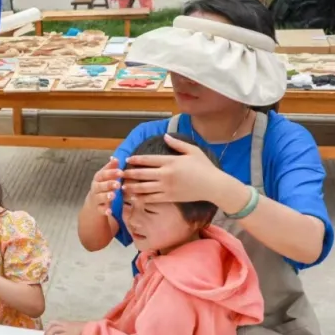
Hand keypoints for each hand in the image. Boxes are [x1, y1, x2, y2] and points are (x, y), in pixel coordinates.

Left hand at [43, 320, 84, 334]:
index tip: (47, 332)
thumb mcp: (76, 328)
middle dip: (47, 331)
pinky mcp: (68, 334)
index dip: (49, 327)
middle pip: (52, 324)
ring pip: (53, 330)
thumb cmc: (86, 330)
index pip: (55, 322)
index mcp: (67, 323)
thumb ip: (70, 330)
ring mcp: (66, 329)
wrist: (91, 330)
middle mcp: (65, 324)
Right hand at [86, 157, 121, 214]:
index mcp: (98, 178)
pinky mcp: (98, 209)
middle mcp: (95, 188)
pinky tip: (110, 211)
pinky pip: (100, 210)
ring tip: (113, 195)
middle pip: (100, 185)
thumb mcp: (106, 176)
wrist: (93, 203)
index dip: (111, 173)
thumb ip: (111, 168)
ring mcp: (96, 199)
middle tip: (118, 184)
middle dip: (108, 184)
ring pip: (99, 197)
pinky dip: (105, 210)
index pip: (103, 174)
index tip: (120, 172)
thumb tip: (115, 157)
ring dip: (106, 196)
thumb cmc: (103, 186)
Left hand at [121, 134, 235, 206]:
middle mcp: (166, 174)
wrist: (213, 186)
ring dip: (132, 187)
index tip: (127, 159)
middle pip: (142, 174)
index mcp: (170, 161)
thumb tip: (165, 136)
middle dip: (129, 174)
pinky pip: (152, 199)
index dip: (136, 159)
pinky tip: (134, 198)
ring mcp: (167, 187)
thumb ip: (177, 143)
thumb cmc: (205, 167)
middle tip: (120, 174)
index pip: (148, 159)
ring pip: (144, 188)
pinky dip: (141, 198)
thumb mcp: (193, 151)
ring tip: (123, 186)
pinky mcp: (170, 198)